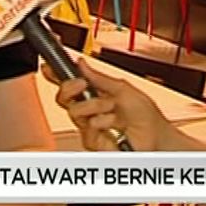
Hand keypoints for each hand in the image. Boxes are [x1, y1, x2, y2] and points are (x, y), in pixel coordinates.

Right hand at [49, 59, 172, 151]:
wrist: (156, 135)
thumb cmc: (146, 116)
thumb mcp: (122, 88)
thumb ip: (98, 77)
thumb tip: (81, 64)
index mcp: (95, 95)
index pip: (70, 85)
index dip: (56, 75)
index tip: (48, 67)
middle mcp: (89, 111)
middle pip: (63, 98)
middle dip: (69, 87)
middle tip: (81, 84)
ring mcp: (90, 127)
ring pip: (74, 111)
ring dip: (96, 106)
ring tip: (112, 109)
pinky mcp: (92, 141)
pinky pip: (86, 128)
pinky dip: (102, 121)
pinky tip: (113, 123)